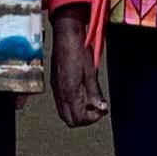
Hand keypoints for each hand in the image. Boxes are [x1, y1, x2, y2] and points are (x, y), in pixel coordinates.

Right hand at [50, 8, 107, 127]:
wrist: (66, 35)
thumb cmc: (78, 49)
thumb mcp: (91, 72)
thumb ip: (95, 93)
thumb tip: (101, 107)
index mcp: (70, 92)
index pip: (79, 118)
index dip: (93, 118)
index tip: (102, 109)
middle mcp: (60, 93)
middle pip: (69, 120)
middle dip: (84, 119)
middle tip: (96, 109)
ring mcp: (56, 88)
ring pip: (64, 112)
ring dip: (77, 112)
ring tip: (89, 101)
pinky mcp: (55, 83)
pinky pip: (61, 102)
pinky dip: (71, 104)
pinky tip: (80, 93)